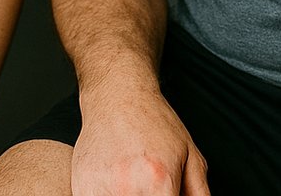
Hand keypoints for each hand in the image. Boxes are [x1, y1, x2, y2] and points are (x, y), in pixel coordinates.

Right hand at [71, 82, 209, 195]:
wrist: (116, 96)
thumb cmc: (154, 122)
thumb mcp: (191, 157)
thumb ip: (199, 194)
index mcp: (158, 184)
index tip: (169, 194)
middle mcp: (126, 190)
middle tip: (153, 187)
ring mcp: (99, 192)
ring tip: (135, 185)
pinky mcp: (81, 190)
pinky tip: (117, 187)